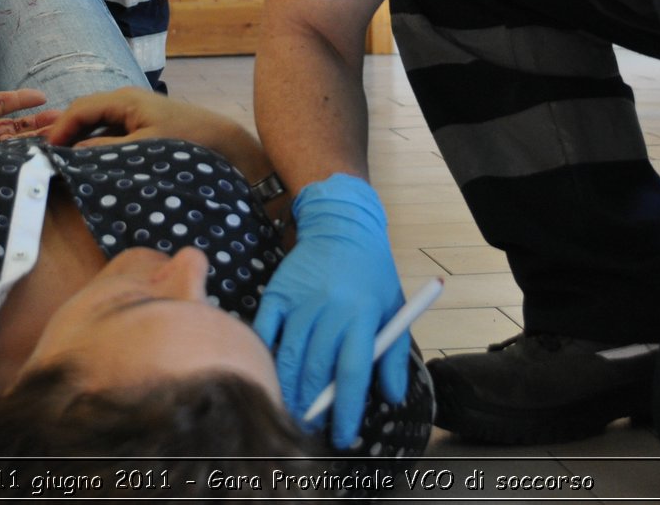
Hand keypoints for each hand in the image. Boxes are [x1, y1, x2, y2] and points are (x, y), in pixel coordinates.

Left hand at [0, 35, 57, 145]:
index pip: (4, 103)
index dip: (23, 100)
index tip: (43, 98)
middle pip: (15, 124)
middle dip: (37, 122)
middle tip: (60, 121)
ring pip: (14, 141)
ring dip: (35, 138)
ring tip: (57, 135)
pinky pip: (6, 157)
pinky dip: (23, 153)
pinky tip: (39, 150)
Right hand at [46, 88, 257, 156]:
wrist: (224, 142)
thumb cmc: (186, 140)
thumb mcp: (144, 148)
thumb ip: (106, 149)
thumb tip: (74, 153)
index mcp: (124, 99)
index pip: (80, 109)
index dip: (60, 129)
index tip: (45, 151)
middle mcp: (126, 101)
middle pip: (85, 114)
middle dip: (65, 133)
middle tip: (46, 155)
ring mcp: (134, 113)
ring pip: (96, 124)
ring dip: (80, 140)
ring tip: (62, 159)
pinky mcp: (142, 126)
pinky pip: (110, 133)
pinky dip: (96, 145)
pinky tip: (89, 161)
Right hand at [252, 174, 407, 447]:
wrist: (342, 225)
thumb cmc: (372, 274)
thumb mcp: (394, 309)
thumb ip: (392, 355)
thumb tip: (391, 396)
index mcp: (362, 315)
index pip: (353, 373)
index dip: (348, 409)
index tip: (343, 435)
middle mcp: (330, 309)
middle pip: (316, 369)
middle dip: (312, 407)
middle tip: (310, 429)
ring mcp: (300, 300)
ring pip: (289, 356)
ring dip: (287, 389)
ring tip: (288, 412)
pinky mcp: (278, 292)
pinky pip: (265, 330)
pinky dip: (265, 354)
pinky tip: (266, 374)